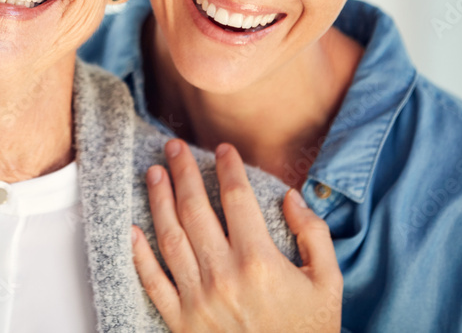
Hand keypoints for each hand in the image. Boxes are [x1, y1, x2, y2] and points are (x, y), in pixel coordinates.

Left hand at [131, 140, 341, 331]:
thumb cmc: (310, 332)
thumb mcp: (328, 283)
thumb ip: (313, 235)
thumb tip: (290, 197)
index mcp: (260, 261)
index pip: (237, 198)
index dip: (228, 167)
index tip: (222, 149)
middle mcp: (224, 275)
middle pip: (195, 209)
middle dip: (183, 172)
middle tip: (174, 147)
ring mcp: (198, 299)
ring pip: (170, 237)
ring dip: (158, 200)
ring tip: (153, 173)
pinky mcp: (181, 323)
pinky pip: (153, 282)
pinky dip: (140, 254)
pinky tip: (132, 228)